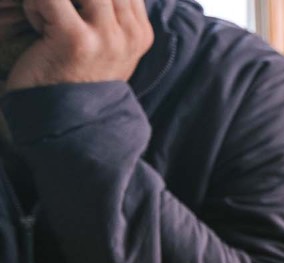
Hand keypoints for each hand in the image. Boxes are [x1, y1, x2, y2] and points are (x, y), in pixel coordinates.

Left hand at [6, 0, 153, 90]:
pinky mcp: (76, 39)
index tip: (75, 15)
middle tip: (58, 15)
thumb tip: (99, 1)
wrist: (65, 121)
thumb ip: (112, 17)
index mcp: (141, 33)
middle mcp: (130, 33)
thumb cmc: (77, 80)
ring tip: (48, 19)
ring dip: (54, 0)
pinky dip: (35, 7)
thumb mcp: (107, 49)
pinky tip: (39, 28)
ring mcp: (107, 36)